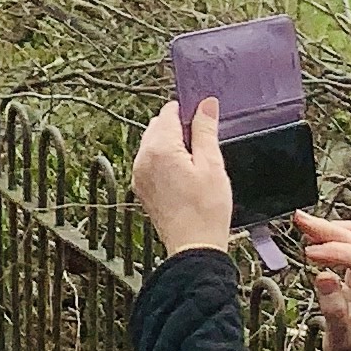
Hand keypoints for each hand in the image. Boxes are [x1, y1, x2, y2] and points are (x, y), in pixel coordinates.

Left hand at [128, 101, 240, 260]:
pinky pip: (150, 162)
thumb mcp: (212, 165)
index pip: (169, 113)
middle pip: (158, 126)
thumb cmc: (206, 209)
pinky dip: (164, 160)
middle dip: (179, 128)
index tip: (204, 118)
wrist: (193, 246)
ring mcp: (138, 173)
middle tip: (204, 144)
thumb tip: (205, 104)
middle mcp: (142, 158)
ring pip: (152, 144)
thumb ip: (205, 131)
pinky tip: (185, 175)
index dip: (188, 112)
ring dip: (171, 144)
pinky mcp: (140, 187)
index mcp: (159, 149)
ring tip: (197, 163)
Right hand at [291, 214, 350, 350]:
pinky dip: (335, 235)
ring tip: (304, 224)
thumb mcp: (341, 346)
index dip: (336, 251)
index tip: (308, 253)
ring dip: (334, 227)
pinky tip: (315, 235)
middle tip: (299, 221)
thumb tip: (323, 277)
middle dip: (332, 229)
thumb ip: (334, 313)